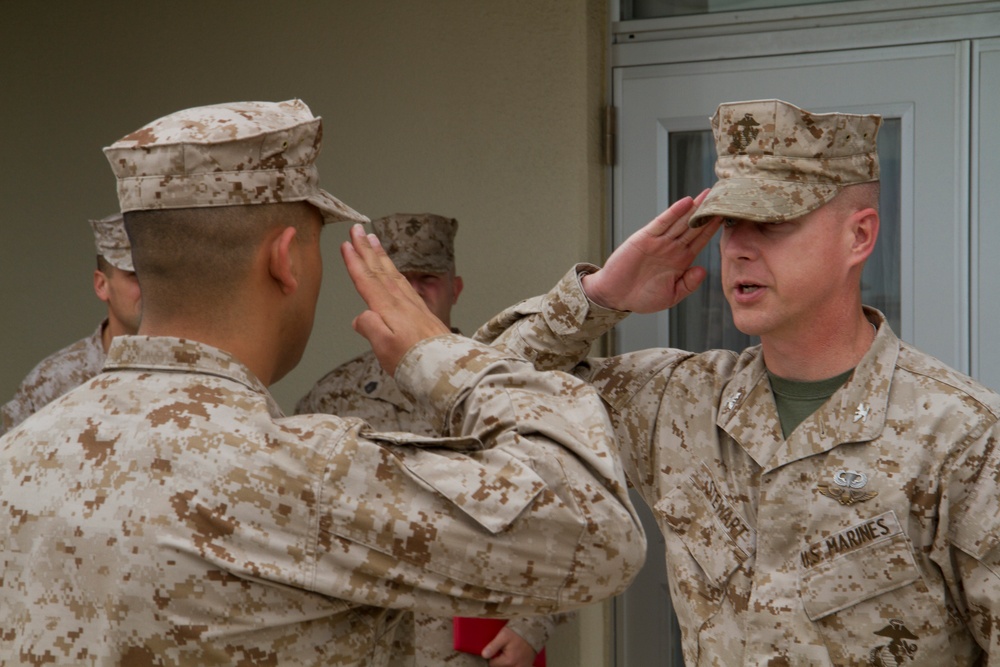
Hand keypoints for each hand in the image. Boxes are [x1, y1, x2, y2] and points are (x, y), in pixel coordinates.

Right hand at [341, 224, 450, 374]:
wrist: (446, 368)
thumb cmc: (414, 362)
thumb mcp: (384, 347)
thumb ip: (369, 327)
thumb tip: (360, 317)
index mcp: (389, 308)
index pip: (367, 280)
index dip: (355, 262)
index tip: (346, 244)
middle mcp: (402, 302)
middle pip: (380, 270)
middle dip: (367, 249)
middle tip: (358, 229)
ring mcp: (414, 306)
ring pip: (393, 273)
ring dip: (381, 256)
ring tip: (374, 240)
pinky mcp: (422, 313)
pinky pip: (405, 283)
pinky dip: (395, 271)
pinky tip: (394, 271)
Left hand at [481, 626, 537, 666]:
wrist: (533, 630)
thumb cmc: (517, 632)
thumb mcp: (503, 635)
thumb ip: (493, 646)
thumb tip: (483, 655)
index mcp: (508, 661)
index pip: (492, 664)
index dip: (491, 656)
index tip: (496, 649)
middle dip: (499, 660)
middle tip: (503, 649)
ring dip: (507, 663)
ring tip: (510, 652)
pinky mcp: (527, 666)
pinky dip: (514, 664)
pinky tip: (515, 656)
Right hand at [582, 191, 720, 312]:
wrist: (615, 296)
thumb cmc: (642, 297)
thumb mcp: (671, 296)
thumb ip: (688, 284)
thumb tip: (703, 269)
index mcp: (681, 261)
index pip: (701, 240)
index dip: (714, 227)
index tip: (728, 215)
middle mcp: (672, 248)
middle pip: (694, 226)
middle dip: (708, 212)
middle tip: (724, 196)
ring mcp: (659, 242)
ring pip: (681, 221)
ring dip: (694, 207)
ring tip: (709, 194)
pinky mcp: (644, 238)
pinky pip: (662, 223)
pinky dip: (673, 213)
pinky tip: (686, 203)